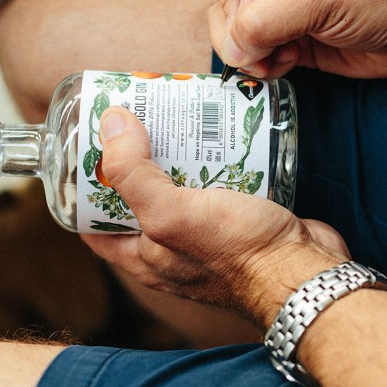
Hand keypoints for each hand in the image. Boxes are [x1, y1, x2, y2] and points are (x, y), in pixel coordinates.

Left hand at [83, 106, 347, 326]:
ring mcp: (207, 233)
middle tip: (136, 119)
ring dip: (178, 153)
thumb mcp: (171, 212)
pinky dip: (215, 159)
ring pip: (182, 187)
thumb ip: (134, 173)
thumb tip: (110, 124)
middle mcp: (170, 247)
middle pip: (139, 197)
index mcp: (143, 256)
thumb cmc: (238, 252)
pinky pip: (219, 183)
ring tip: (175, 117)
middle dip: (135, 158)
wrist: (304, 269)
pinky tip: (217, 134)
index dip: (83, 187)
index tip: (87, 147)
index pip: (94, 222)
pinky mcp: (239, 218)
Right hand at [196, 0, 386, 78]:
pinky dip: (261, 62)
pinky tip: (289, 62)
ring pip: (229, 23)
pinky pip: (250, 50)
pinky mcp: (286, 33)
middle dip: (239, 19)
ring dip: (249, 47)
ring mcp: (278, 0)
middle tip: (270, 35)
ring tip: (282, 54)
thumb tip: (233, 45)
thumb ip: (267, 19)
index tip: (267, 1)